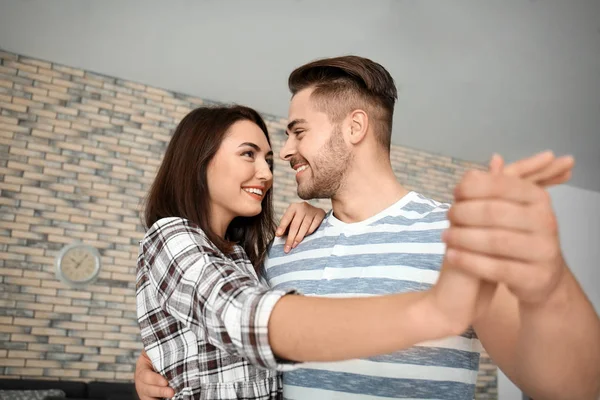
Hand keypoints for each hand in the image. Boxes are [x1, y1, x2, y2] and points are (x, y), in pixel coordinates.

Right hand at [135, 351, 173, 399]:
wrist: (156, 361)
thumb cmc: (159, 354)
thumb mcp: (156, 350)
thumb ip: (160, 350)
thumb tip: (172, 344)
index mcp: (142, 368)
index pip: (145, 375)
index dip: (155, 379)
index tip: (165, 382)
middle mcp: (141, 381)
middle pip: (147, 389)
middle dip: (160, 391)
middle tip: (172, 392)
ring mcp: (145, 391)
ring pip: (149, 397)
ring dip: (160, 397)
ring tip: (171, 396)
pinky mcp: (150, 397)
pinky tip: (170, 398)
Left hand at [276, 201, 325, 252]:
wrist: (315, 211)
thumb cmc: (300, 217)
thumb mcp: (292, 218)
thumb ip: (286, 226)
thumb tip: (279, 235)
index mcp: (293, 207)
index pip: (286, 218)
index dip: (282, 227)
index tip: (278, 235)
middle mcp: (302, 207)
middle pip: (295, 225)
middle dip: (290, 238)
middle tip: (287, 248)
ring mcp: (312, 210)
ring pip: (304, 227)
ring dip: (298, 238)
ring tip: (294, 246)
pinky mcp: (320, 215)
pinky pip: (313, 227)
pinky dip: (308, 234)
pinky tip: (305, 238)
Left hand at [444, 154, 567, 304]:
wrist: (541, 277)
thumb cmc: (518, 235)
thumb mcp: (512, 207)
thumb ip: (499, 186)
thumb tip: (493, 159)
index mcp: (538, 198)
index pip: (501, 185)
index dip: (473, 187)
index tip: (455, 193)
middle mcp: (545, 222)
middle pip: (494, 212)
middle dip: (464, 212)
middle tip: (447, 215)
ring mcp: (543, 251)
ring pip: (495, 241)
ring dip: (463, 237)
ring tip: (445, 235)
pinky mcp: (534, 276)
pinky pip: (496, 268)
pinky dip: (469, 261)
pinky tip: (451, 256)